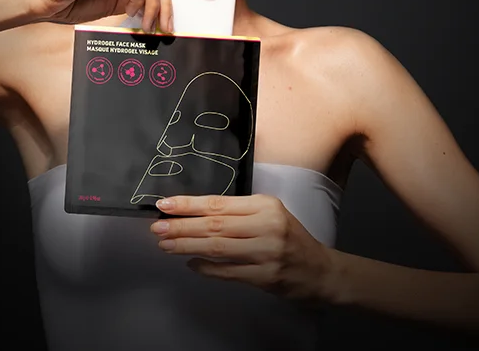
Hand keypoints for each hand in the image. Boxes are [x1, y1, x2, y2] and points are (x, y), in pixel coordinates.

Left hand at [150, 194, 336, 304]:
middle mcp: (267, 225)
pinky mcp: (265, 276)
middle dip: (182, 226)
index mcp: (266, 205)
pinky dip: (206, 268)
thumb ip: (238, 214)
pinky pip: (228, 271)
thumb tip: (194, 215)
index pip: (219, 203)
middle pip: (214, 225)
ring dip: (187, 246)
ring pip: (218, 247)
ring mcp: (267, 252)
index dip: (189, 205)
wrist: (321, 271)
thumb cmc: (291, 240)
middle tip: (157, 227)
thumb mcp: (270, 216)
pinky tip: (190, 263)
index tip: (165, 205)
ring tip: (166, 244)